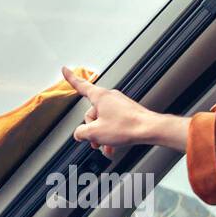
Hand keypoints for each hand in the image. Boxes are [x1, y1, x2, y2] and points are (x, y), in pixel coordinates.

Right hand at [61, 66, 188, 156]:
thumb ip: (81, 133)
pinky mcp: (127, 112)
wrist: (149, 129)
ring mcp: (119, 104)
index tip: (65, 70)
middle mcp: (110, 97)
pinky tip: (113, 145)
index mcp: (100, 97)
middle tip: (95, 141)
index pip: (81, 85)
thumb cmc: (127, 126)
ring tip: (106, 146)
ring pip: (103, 119)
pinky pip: (113, 122)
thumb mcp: (96, 133)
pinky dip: (111, 133)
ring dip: (102, 134)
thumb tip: (79, 134)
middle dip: (92, 129)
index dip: (71, 78)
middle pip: (91, 113)